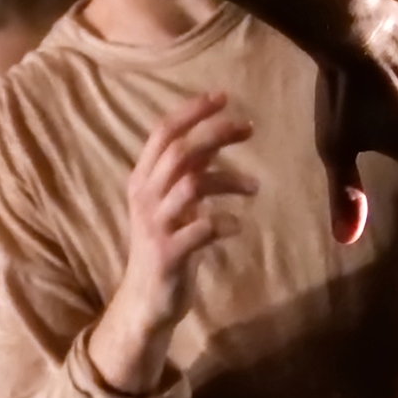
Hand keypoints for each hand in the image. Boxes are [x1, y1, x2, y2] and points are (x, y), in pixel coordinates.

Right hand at [89, 97, 261, 395]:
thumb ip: (188, 172)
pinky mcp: (168, 253)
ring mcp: (155, 225)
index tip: (222, 97)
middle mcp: (144, 197)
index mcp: (142, 180)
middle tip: (248, 127)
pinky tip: (239, 227)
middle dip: (215, 133)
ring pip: (192, 185)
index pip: (163, 133)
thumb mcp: (173, 203)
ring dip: (229, 179)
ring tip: (255, 187)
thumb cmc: (166, 245)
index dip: (192, 112)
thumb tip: (215, 138)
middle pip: (180, 151)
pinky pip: (201, 229)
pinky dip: (225, 223)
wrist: (147, 300)